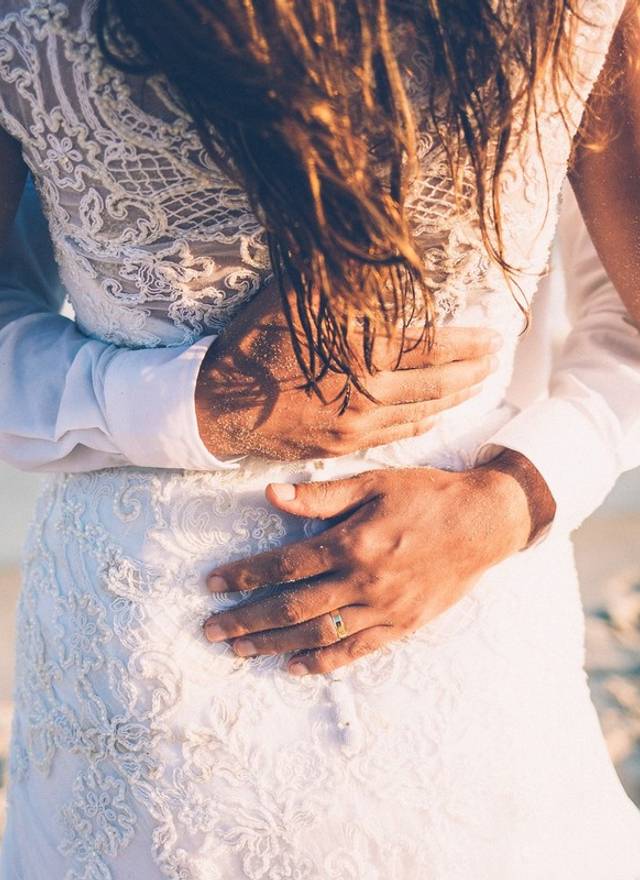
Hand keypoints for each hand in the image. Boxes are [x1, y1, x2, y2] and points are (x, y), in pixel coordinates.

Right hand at [195, 281, 501, 459]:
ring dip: (456, 399)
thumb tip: (382, 272)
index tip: (493, 336)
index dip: (467, 343)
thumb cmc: (252, 346)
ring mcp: (357, 425)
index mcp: (358, 351)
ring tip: (479, 385)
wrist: (216, 406)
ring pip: (422, 413)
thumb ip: (342, 290)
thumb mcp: (294, 301)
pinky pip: (396, 435)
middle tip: (496, 361)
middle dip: (473, 371)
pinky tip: (438, 415)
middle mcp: (366, 392)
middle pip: (437, 384)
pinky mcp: (344, 447)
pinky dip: (424, 423)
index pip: (431, 347)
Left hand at [203, 450, 554, 674]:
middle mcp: (363, 581)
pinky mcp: (402, 625)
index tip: (212, 586)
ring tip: (239, 651)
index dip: (243, 577)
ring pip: (317, 635)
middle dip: (246, 620)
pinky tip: (294, 668)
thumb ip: (320, 496)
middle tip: (211, 632)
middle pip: (291, 608)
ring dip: (273, 645)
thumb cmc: (426, 496)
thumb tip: (270, 495)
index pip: (283, 566)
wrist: (484, 522)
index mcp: (352, 542)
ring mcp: (383, 608)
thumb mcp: (373, 484)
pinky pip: (356, 652)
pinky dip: (323, 663)